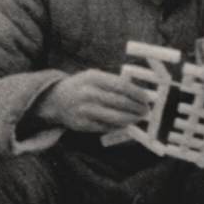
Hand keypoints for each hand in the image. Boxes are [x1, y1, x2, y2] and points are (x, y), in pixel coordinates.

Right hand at [37, 70, 152, 132]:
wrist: (56, 100)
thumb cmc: (82, 86)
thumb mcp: (95, 77)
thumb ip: (114, 82)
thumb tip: (139, 94)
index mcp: (93, 78)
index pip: (121, 86)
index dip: (137, 93)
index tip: (147, 98)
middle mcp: (88, 93)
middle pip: (120, 103)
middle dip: (137, 108)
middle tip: (146, 110)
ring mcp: (84, 110)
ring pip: (115, 117)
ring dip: (131, 119)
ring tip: (138, 118)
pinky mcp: (82, 124)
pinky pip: (106, 127)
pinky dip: (118, 126)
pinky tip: (125, 123)